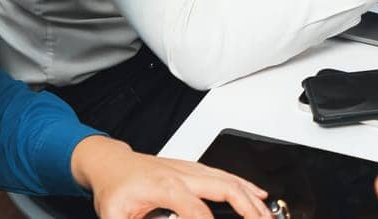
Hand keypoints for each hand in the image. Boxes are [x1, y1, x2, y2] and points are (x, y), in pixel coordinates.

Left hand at [71, 136, 269, 218]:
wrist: (111, 164)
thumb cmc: (114, 188)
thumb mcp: (114, 217)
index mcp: (164, 186)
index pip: (195, 210)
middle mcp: (182, 174)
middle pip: (224, 188)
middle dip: (247, 208)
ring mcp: (191, 169)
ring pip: (229, 180)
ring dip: (251, 198)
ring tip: (266, 215)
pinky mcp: (194, 169)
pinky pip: (226, 175)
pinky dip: (245, 186)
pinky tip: (257, 195)